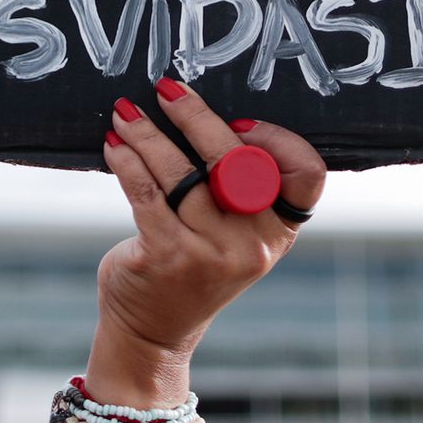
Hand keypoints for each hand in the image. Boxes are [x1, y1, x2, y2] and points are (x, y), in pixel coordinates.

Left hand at [84, 79, 325, 405]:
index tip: (239, 121)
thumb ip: (240, 188)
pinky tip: (114, 144)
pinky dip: (127, 161)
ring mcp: (210, 252)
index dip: (279, 140)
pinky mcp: (167, 256)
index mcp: (279, 231)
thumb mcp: (236, 234)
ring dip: (148, 134)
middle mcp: (253, 243)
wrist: (155, 332)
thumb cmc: (195, 264)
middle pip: (234, 160)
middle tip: (167, 90)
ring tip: (126, 113)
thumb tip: (204, 112)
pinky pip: (146, 192)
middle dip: (196, 117)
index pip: (307, 175)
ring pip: (180, 172)